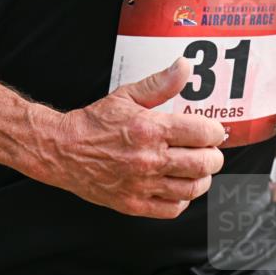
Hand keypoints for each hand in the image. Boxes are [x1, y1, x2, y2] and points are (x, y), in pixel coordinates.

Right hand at [40, 57, 225, 218]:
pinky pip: (172, 209)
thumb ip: (160, 83)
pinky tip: (175, 187)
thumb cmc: (92, 124)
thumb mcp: (125, 96)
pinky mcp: (132, 203)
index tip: (211, 132)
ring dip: (201, 179)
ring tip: (193, 171)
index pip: (205, 133)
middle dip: (212, 156)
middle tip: (206, 152)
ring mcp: (140, 184)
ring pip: (193, 188)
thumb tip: (185, 66)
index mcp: (150, 129)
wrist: (60, 150)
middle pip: (205, 163)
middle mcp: (148, 159)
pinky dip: (181, 199)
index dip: (215, 132)